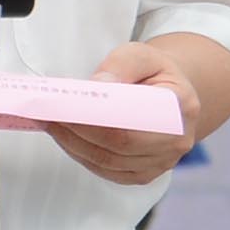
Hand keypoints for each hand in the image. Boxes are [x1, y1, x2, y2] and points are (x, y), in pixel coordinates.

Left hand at [44, 37, 196, 190]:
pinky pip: (107, 171)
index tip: (65, 107)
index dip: (96, 119)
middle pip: (119, 146)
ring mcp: (162, 163)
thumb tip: (98, 85)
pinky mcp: (144, 175)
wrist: (169, 95)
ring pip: (109, 161)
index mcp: (180, 108)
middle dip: (77, 131)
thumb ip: (121, 65)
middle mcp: (177, 141)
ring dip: (73, 144)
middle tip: (48, 114)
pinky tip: (65, 138)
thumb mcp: (141, 54)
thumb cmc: (154, 73)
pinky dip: (81, 155)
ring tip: (51, 123)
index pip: (134, 122)